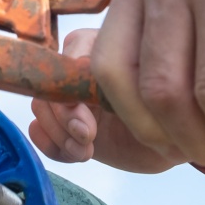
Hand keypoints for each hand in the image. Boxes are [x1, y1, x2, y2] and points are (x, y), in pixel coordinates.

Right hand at [28, 29, 185, 171]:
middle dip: (64, 119)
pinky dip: (50, 144)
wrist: (166, 143)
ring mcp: (70, 96)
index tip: (91, 125)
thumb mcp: (157, 104)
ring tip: (85, 152)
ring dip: (58, 134)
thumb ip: (135, 93)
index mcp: (106, 50)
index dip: (75, 91)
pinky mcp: (63, 124)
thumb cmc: (167, 115)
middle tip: (87, 140)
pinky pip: (37, 129)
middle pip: (50, 84)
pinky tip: (75, 154)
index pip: (72, 55)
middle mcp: (82, 69)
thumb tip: (101, 88)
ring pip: (41, 106)